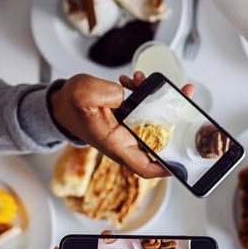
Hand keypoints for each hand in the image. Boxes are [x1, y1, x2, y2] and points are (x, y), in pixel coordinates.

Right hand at [50, 73, 193, 178]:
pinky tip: (136, 80)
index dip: (165, 167)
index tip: (182, 161)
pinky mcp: (128, 117)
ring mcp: (127, 130)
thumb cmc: (71, 105)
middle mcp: (124, 140)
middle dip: (175, 121)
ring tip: (159, 83)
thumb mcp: (85, 94)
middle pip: (158, 140)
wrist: (62, 102)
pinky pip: (144, 108)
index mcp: (116, 144)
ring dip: (160, 101)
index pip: (145, 166)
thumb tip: (130, 94)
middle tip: (185, 99)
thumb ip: (109, 94)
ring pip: (154, 120)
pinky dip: (143, 93)